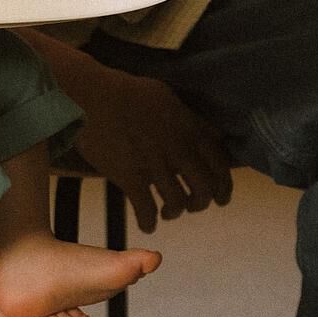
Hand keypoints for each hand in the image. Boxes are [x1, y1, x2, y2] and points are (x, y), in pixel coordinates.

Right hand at [65, 57, 233, 233]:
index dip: (224, 186)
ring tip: (168, 212)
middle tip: (194, 207)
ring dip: (175, 212)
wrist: (93, 97)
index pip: (220, 166)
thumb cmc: (128, 92)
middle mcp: (179, 151)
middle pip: (204, 190)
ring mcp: (155, 167)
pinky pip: (146, 210)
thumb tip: (214, 134)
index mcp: (190, 130)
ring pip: (177, 203)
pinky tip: (147, 225)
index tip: (221, 197)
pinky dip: (148, 222)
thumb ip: (192, 119)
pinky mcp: (131, 178)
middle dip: (201, 203)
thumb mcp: (168, 97)